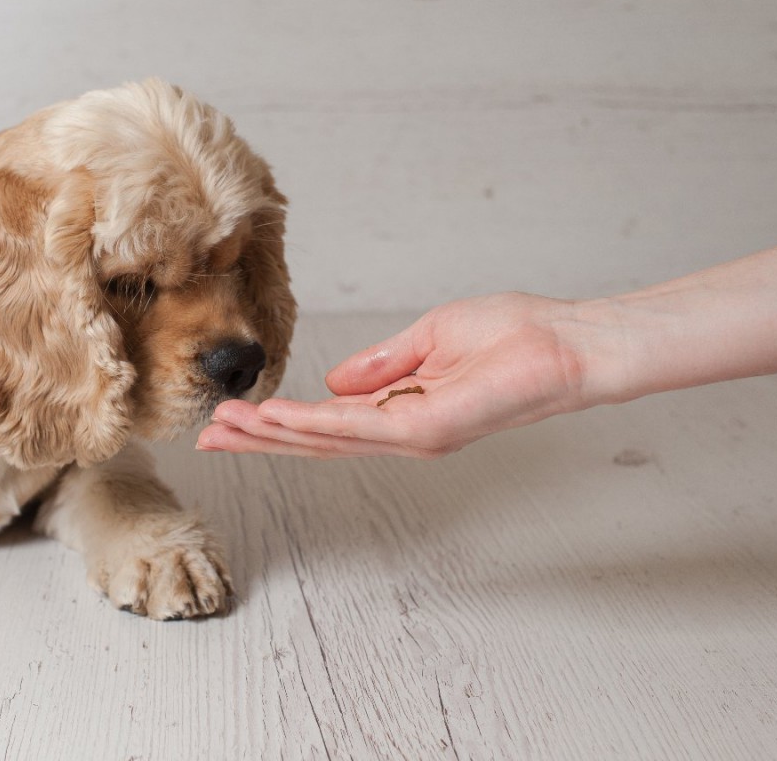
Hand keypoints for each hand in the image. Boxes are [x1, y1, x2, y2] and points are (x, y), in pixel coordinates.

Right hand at [197, 293, 590, 457]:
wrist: (566, 343)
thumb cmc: (514, 336)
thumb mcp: (430, 338)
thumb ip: (382, 364)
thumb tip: (334, 382)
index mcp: (401, 409)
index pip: (327, 424)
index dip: (277, 423)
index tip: (233, 416)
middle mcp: (402, 431)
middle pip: (317, 441)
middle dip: (260, 438)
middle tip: (209, 434)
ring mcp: (414, 434)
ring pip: (328, 440)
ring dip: (273, 434)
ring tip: (226, 425)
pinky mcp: (427, 428)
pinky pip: (357, 428)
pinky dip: (312, 423)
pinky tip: (274, 416)